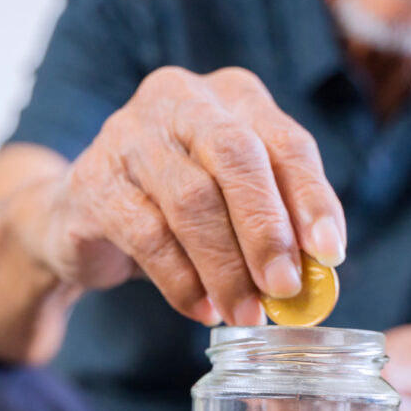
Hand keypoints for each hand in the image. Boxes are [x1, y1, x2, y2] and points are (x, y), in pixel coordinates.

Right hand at [33, 66, 346, 325]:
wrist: (80, 214)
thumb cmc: (174, 206)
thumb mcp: (232, 202)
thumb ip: (275, 224)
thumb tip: (318, 275)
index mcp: (231, 97)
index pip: (285, 141)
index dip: (311, 198)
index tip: (330, 254)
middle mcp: (179, 101)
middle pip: (234, 156)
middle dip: (265, 229)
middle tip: (285, 287)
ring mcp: (128, 136)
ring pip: (190, 200)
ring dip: (224, 267)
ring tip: (245, 313)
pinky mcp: (93, 182)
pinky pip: (147, 235)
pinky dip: (181, 281)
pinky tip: (201, 309)